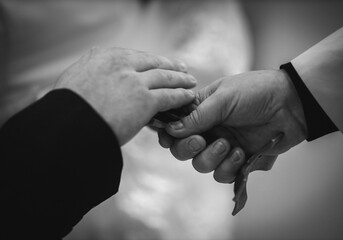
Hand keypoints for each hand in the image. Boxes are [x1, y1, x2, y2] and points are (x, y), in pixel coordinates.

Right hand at [54, 47, 195, 144]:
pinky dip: (181, 96)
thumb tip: (90, 81)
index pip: (133, 56)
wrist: (68, 126)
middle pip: (152, 62)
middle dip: (169, 65)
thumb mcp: (71, 82)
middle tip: (182, 68)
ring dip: (180, 79)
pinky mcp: (145, 100)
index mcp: (102, 57)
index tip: (158, 63)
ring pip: (165, 77)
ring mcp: (134, 81)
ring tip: (191, 81)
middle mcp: (120, 64)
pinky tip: (189, 97)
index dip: (150, 61)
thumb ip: (87, 76)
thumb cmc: (66, 111)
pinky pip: (169, 96)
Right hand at [159, 70, 306, 181]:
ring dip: (212, 158)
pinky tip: (241, 153)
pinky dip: (229, 167)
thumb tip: (170, 129)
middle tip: (200, 141)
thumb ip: (197, 115)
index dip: (168, 135)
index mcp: (200, 111)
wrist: (292, 104)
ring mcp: (222, 146)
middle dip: (187, 149)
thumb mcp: (224, 97)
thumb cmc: (256, 91)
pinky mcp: (238, 161)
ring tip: (229, 145)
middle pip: (182, 150)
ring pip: (201, 165)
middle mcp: (208, 130)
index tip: (169, 139)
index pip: (174, 126)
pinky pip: (223, 174)